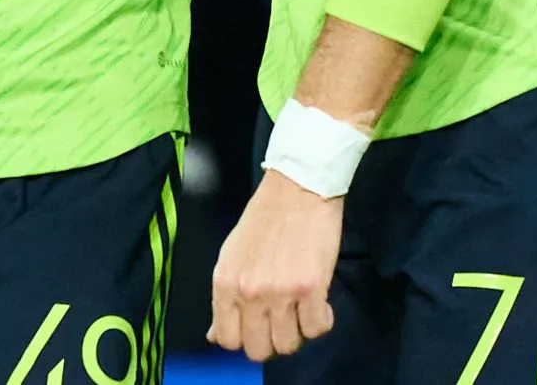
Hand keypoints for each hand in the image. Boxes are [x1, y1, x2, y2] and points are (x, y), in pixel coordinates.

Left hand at [209, 171, 342, 360]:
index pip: (228, 340)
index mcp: (225, 283)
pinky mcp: (311, 286)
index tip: (260, 327)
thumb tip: (214, 336)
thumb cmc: (266, 218)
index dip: (247, 339)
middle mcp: (248, 291)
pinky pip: (317, 328)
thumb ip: (224, 298)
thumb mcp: (232, 256)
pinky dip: (322, 320)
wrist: (298, 186)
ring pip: (289, 343)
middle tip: (285, 319)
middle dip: (274, 340)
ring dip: (299, 330)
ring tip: (303, 308)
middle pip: (259, 350)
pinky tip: (320, 302)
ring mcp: (279, 291)